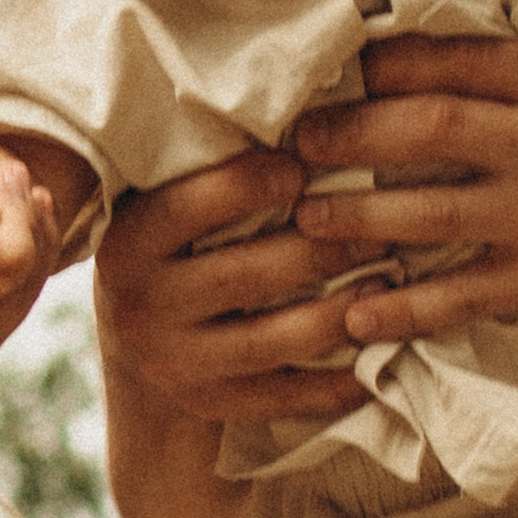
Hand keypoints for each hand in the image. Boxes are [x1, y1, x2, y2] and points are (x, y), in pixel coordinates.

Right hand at [96, 140, 361, 427]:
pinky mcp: (210, 407)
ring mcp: (174, 365)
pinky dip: (336, 380)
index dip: (246, 184)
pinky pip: (283, 398)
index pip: (184, 207)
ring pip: (268, 341)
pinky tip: (380, 352)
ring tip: (389, 283)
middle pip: (241, 276)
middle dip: (319, 250)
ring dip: (337, 313)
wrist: (142, 352)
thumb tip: (295, 110)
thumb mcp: (169, 209)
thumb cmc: (178, 251)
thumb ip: (209, 172)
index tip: (303, 166)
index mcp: (128, 243)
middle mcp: (139, 307)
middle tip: (380, 226)